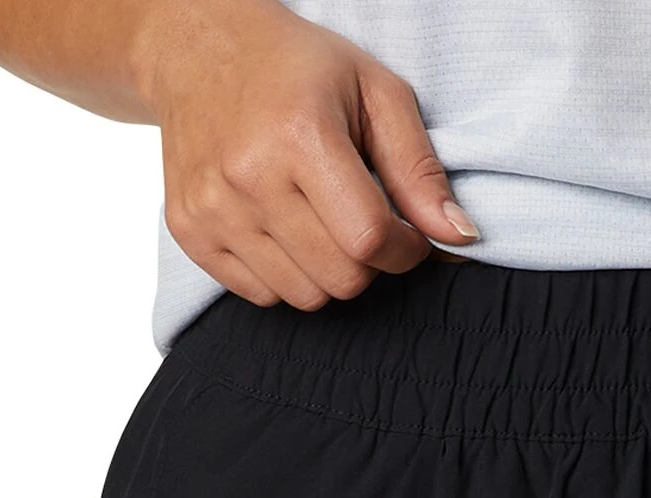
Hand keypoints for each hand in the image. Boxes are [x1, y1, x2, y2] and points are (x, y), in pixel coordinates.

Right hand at [137, 0, 479, 310]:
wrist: (195, 47)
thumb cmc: (298, 68)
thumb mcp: (376, 94)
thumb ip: (420, 170)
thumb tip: (460, 237)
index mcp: (299, 136)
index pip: (370, 239)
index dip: (406, 250)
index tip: (410, 234)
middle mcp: (248, 177)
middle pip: (342, 279)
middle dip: (370, 263)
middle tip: (365, 224)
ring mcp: (212, 209)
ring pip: (305, 297)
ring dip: (329, 272)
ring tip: (323, 223)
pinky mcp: (190, 231)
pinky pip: (262, 296)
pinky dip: (287, 276)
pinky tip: (286, 230)